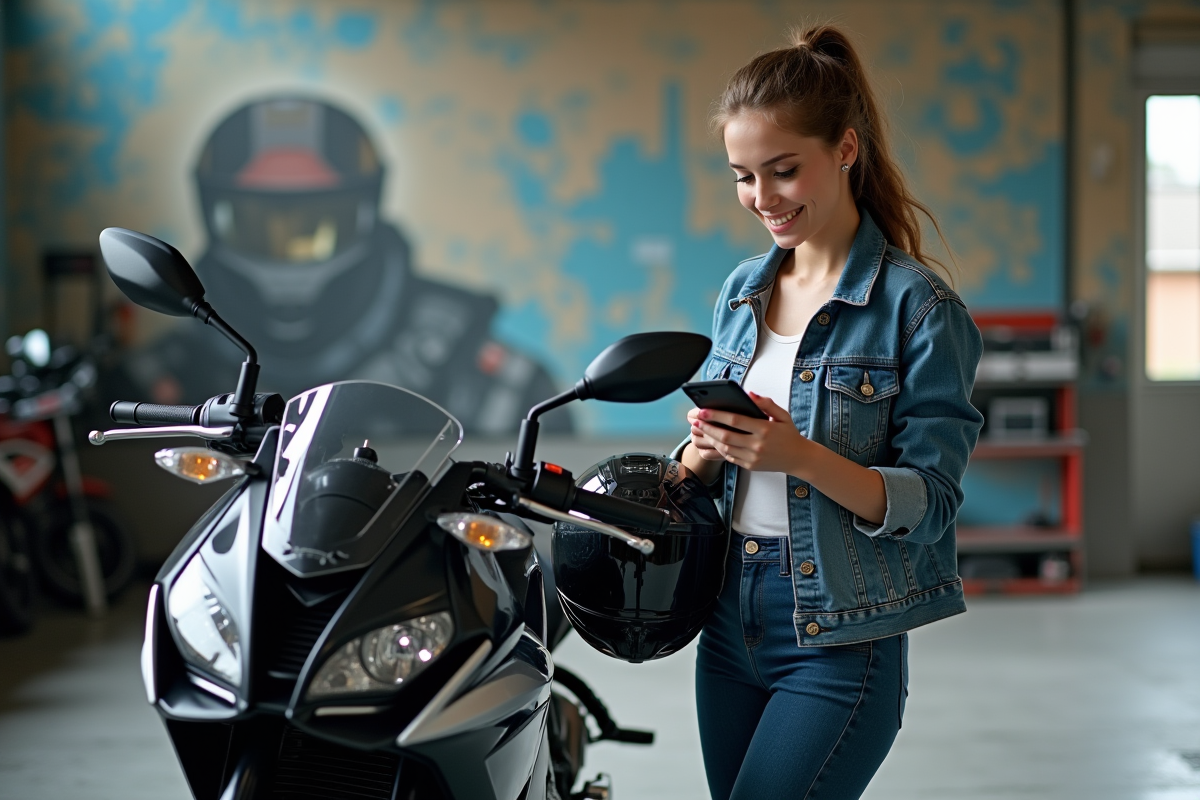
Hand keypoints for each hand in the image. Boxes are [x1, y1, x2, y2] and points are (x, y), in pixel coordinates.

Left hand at [693, 393, 813, 473]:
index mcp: (765, 429)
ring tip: (701, 429)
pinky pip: (730, 457)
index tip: (704, 410)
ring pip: (725, 448)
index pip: (736, 420)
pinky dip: (720, 449)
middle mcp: (757, 445)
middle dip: (708, 427)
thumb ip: (766, 403)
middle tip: (696, 420)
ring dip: (711, 439)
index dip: (717, 415)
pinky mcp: (750, 466)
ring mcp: (753, 457)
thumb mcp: (782, 415)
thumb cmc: (789, 434)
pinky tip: (714, 441)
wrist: (799, 458)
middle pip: (726, 436)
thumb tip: (749, 394)